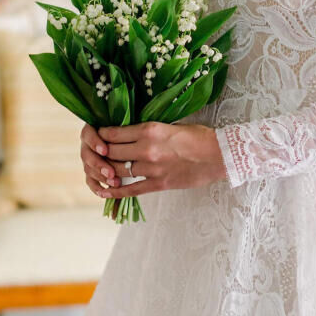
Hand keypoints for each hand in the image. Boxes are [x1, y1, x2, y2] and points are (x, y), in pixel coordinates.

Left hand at [79, 121, 227, 200]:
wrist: (220, 155)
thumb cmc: (199, 136)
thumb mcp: (171, 125)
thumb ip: (149, 130)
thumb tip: (130, 133)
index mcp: (150, 129)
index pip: (114, 133)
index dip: (101, 135)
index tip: (97, 136)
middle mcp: (147, 148)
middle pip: (111, 152)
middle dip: (100, 154)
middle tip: (96, 154)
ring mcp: (152, 168)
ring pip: (118, 170)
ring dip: (106, 171)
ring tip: (100, 171)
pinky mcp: (159, 184)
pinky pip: (131, 189)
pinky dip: (115, 191)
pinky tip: (105, 191)